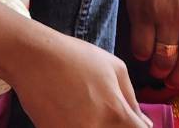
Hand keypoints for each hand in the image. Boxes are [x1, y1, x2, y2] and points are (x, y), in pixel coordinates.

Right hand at [10, 31, 151, 126]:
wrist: (33, 58)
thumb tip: (145, 124)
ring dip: (98, 126)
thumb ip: (132, 99)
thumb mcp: (115, 68)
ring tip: (86, 109)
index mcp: (116, 113)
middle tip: (105, 111)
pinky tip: (73, 114)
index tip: (133, 123)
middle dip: (117, 127)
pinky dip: (78, 125)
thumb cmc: (75, 57)